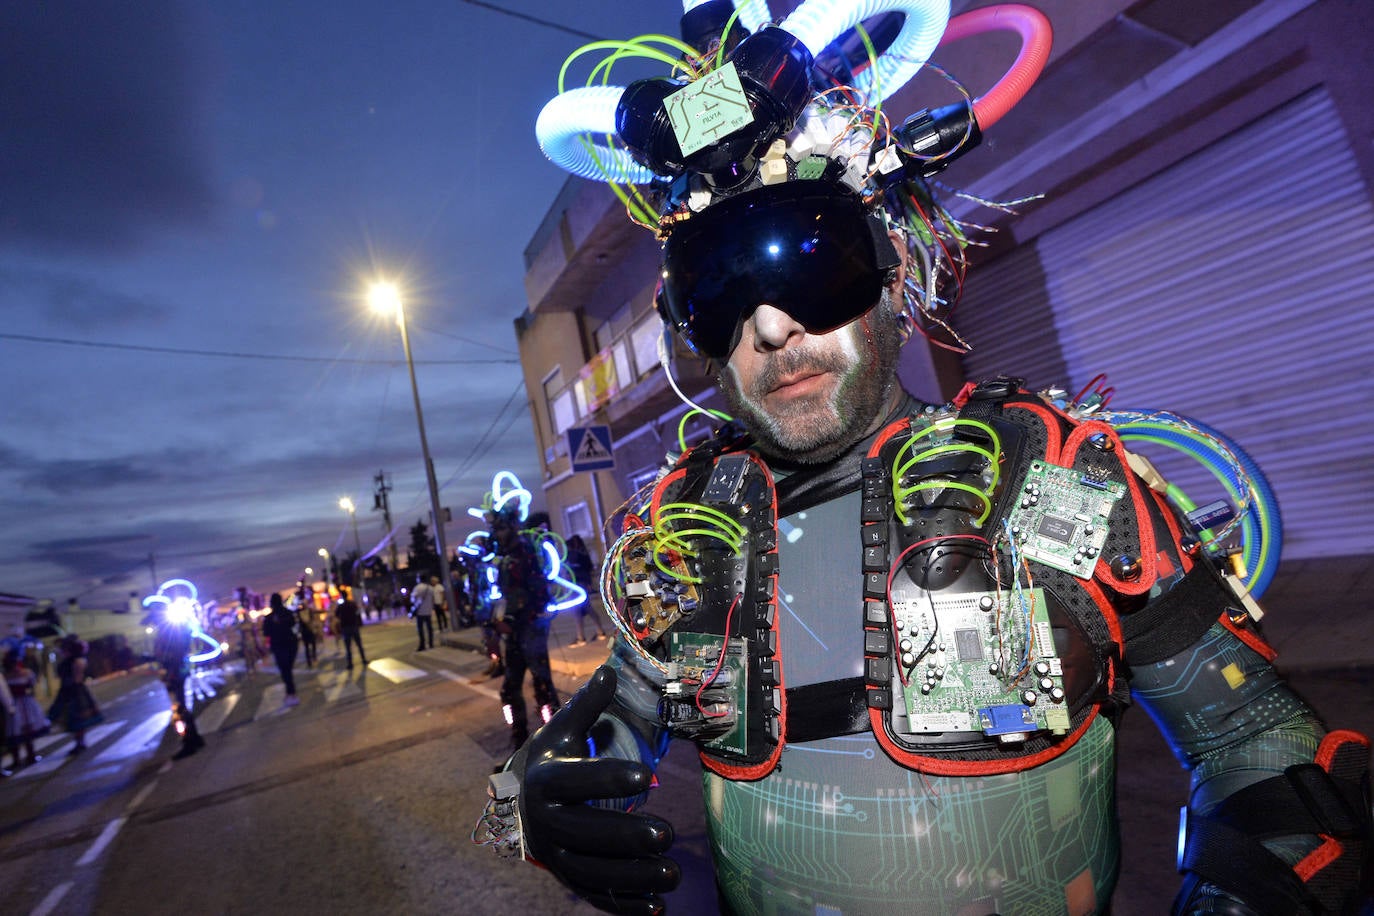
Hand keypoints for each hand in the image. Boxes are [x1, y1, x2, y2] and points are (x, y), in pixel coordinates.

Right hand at [518, 666, 679, 914]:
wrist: (520, 803)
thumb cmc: (552, 760)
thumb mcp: (562, 731)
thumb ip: (587, 706)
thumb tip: (609, 671)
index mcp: (546, 780)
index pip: (577, 781)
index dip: (609, 777)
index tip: (648, 775)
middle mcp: (546, 822)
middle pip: (586, 833)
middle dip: (627, 836)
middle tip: (669, 834)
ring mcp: (555, 856)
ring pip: (593, 871)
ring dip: (634, 877)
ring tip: (673, 873)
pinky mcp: (567, 879)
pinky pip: (594, 895)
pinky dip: (624, 905)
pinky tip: (658, 908)